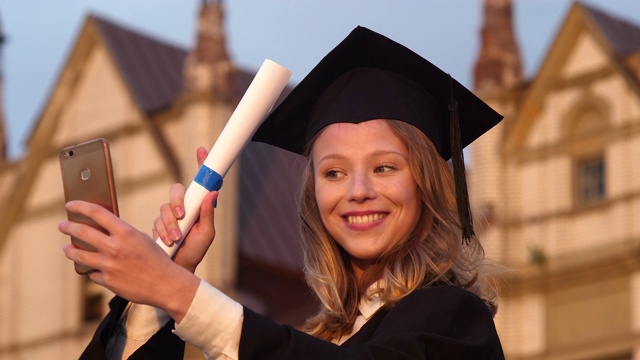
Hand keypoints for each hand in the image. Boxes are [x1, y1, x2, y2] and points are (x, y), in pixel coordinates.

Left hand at [59, 201, 198, 320]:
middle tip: (62, 225)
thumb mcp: (141, 239)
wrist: (165, 284)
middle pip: (82, 232)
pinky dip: (93, 270)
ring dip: (70, 251)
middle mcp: (114, 247)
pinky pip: (93, 273)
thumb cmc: (156, 259)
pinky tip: (94, 269)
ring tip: (67, 249)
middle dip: (68, 227)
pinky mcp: (107, 281)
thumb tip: (102, 229)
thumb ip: (121, 234)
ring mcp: (109, 265)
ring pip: (79, 255)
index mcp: (125, 232)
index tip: (71, 205)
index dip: (81, 207)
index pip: (96, 213)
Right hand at [153, 147, 216, 272]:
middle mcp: (184, 207)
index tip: (202, 150)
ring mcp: (170, 215)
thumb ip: (208, 214)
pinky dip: (161, 231)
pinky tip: (167, 241)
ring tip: (176, 239)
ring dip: (170, 224)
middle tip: (181, 216)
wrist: (178, 269)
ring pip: (165, 208)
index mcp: (198, 206)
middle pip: (176, 191)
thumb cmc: (195, 251)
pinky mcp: (158, 224)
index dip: (201, 164)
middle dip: (177, 203)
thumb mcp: (206, 234)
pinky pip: (156, 220)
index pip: (200, 182)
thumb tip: (213, 192)